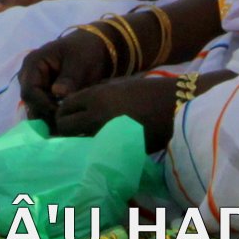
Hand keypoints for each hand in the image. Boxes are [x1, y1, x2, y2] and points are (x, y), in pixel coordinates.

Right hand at [18, 28, 121, 120]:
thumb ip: (69, 78)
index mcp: (34, 63)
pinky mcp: (45, 95)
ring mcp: (37, 86)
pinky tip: (67, 121)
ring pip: (36, 109)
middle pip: (30, 103)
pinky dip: (54, 117)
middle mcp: (29, 76)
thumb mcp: (80, 61)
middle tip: (64, 123)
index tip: (61, 114)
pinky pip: (45, 110)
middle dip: (45, 115)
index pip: (30, 91)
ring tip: (67, 124)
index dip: (42, 105)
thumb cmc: (86, 51)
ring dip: (50, 118)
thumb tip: (58, 93)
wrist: (97, 48)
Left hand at [46, 74, 184, 147]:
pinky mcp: (117, 149)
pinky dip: (92, 151)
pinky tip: (98, 150)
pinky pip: (95, 151)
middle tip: (72, 133)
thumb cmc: (149, 93)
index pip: (65, 105)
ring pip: (77, 141)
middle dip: (65, 129)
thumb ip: (97, 97)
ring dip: (76, 141)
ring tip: (83, 142)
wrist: (175, 106)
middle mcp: (95, 114)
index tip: (67, 117)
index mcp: (96, 95)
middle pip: (65, 125)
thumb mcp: (118, 87)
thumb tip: (79, 107)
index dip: (63, 112)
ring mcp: (105, 133)